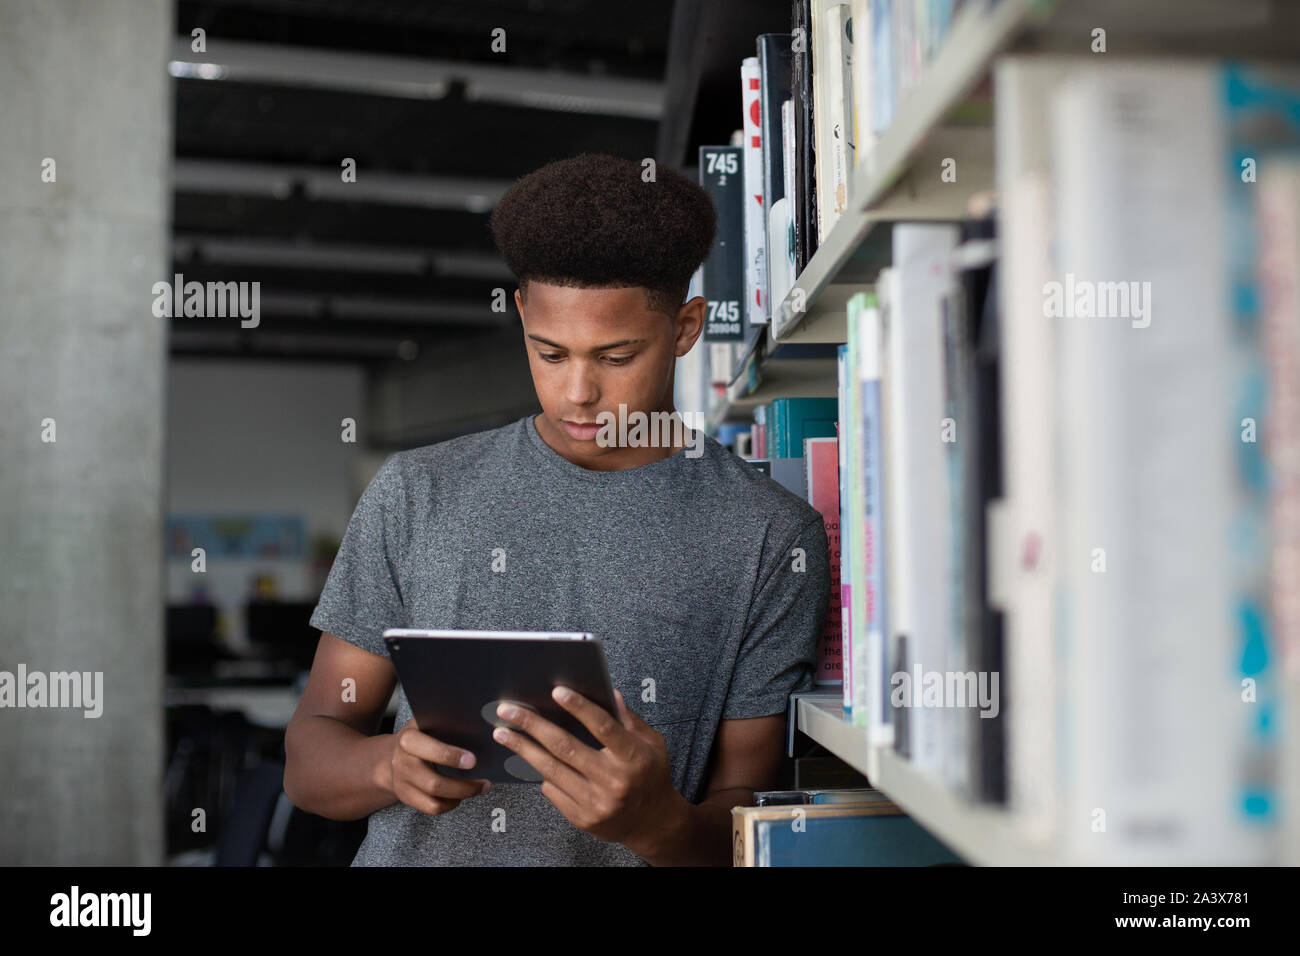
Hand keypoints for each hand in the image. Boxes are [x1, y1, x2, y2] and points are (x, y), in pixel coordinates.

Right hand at [387, 717, 491, 816]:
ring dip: (462, 796)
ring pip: (435, 800)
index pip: (430, 750)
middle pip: (434, 783)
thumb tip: (478, 725)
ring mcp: (403, 783)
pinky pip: (432, 808)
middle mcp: (403, 763)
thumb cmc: (420, 736)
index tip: (473, 760)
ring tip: (480, 788)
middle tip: (485, 782)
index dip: (451, 757)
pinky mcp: (407, 798)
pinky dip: (451, 804)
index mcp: (408, 739)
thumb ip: (446, 723)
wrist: (393, 755)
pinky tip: (462, 795)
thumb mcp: (427, 723)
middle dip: (464, 786)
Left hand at [490, 688, 685, 852]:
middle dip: (533, 726)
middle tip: (508, 710)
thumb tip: (608, 692)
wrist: (652, 822)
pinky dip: (540, 773)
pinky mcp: (582, 818)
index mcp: (632, 757)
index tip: (557, 691)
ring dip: (523, 749)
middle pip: (565, 747)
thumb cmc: (651, 775)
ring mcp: (596, 802)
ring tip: (503, 733)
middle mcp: (613, 780)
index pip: (603, 727)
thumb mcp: (651, 743)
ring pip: (551, 770)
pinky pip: (553, 791)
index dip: (579, 707)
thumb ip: (629, 719)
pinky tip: (528, 759)